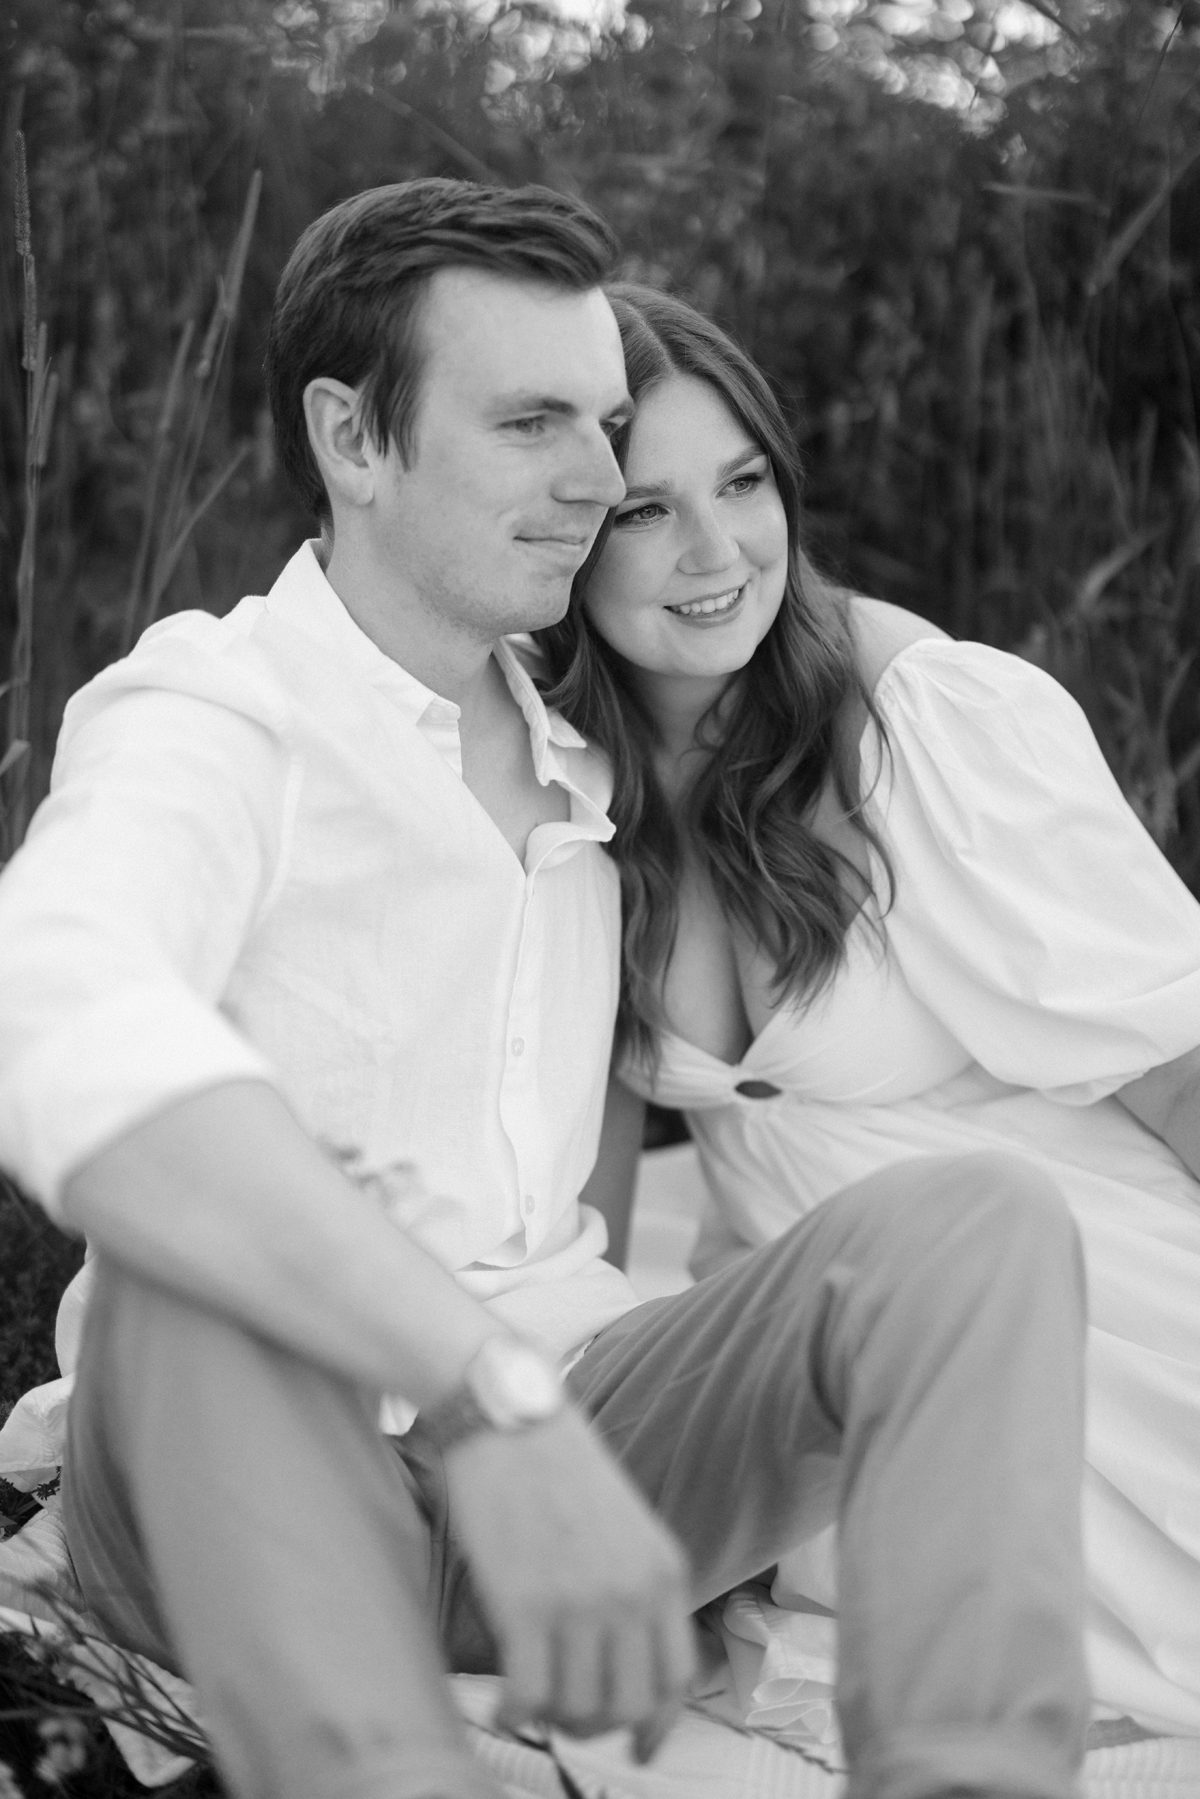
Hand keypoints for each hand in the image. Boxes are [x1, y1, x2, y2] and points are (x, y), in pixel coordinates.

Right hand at [442, 1403, 695, 1758]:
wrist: (506, 1411)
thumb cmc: (555, 1462)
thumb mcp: (622, 1523)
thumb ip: (632, 1585)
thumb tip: (620, 1658)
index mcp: (664, 1570)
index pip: (678, 1678)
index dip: (656, 1725)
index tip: (637, 1747)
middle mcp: (632, 1592)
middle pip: (631, 1705)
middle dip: (599, 1728)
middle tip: (568, 1718)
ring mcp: (580, 1601)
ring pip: (580, 1709)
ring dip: (554, 1719)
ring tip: (532, 1700)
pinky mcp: (525, 1604)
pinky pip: (530, 1697)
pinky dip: (516, 1713)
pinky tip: (503, 1700)